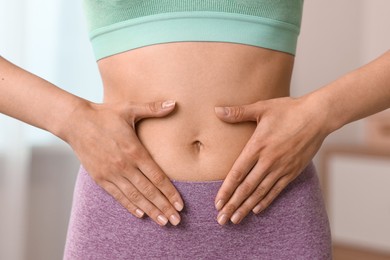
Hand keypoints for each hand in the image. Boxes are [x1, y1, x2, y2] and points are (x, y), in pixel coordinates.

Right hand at [62, 99, 183, 225]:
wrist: (75, 122)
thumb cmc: (104, 115)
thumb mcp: (129, 108)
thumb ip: (153, 109)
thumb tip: (174, 103)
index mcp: (134, 150)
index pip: (157, 177)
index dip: (170, 192)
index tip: (180, 204)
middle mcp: (124, 165)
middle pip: (148, 191)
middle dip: (164, 206)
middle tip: (176, 220)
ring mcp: (111, 173)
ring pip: (134, 197)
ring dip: (150, 210)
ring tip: (162, 222)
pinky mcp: (100, 178)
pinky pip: (117, 196)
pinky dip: (129, 206)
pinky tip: (140, 214)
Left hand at [213, 95, 328, 224]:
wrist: (318, 116)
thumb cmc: (289, 110)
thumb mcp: (262, 108)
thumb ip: (238, 112)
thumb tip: (216, 110)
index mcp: (258, 146)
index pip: (238, 173)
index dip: (226, 189)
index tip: (217, 203)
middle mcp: (268, 161)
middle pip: (247, 187)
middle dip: (233, 205)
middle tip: (221, 219)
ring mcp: (282, 168)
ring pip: (260, 192)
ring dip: (246, 207)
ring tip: (235, 220)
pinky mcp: (292, 171)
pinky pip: (277, 190)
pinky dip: (266, 201)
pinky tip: (256, 209)